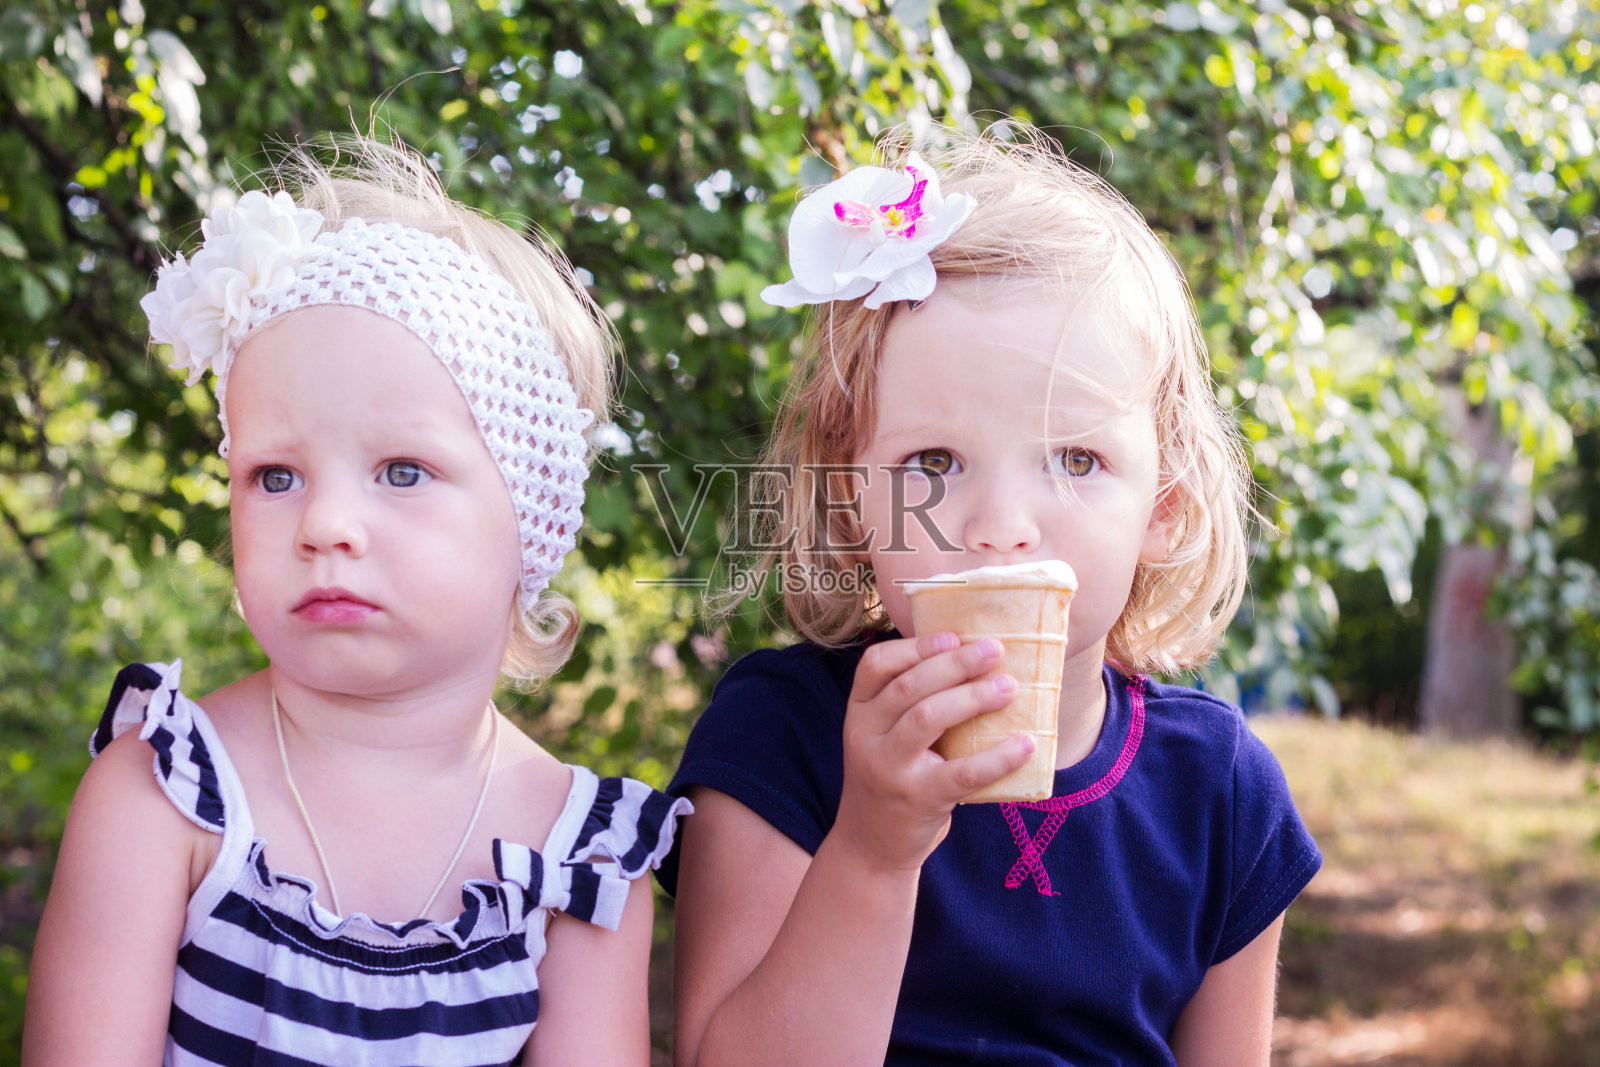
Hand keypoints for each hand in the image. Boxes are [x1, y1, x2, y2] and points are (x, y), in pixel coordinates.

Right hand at [834, 632, 1033, 874]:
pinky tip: (1025, 744)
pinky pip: (962, 772)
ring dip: (974, 697)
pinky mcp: (917, 799)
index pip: (875, 665)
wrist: (871, 846)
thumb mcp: (881, 737)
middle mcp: (865, 736)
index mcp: (858, 712)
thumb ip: (908, 704)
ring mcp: (888, 769)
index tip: (954, 637)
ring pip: (928, 717)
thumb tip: (973, 659)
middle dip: (956, 663)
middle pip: (909, 686)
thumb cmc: (891, 778)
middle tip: (995, 650)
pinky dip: (998, 756)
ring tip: (1009, 687)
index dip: (915, 646)